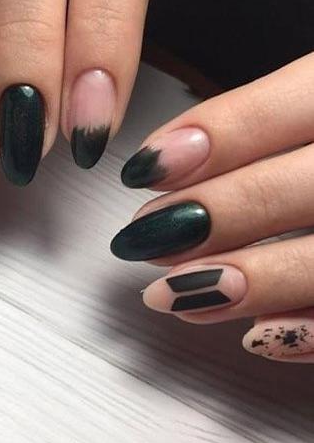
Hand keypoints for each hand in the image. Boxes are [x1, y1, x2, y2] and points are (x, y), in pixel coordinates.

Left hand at [111, 52, 313, 363]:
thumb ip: (279, 126)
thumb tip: (179, 161)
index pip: (294, 104)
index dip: (217, 135)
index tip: (146, 168)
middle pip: (310, 185)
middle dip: (218, 215)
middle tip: (146, 237)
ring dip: (252, 282)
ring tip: (177, 295)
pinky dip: (312, 332)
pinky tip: (258, 338)